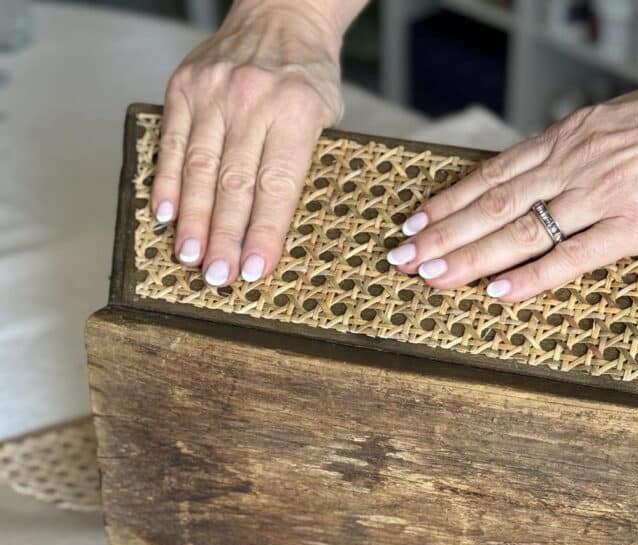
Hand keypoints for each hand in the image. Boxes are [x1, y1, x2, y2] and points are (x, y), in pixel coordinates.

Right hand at [151, 0, 355, 286]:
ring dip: (193, 219)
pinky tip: (163, 215)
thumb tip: (275, 231)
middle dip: (225, 237)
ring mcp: (214, 91)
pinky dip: (166, 182)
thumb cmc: (307, 78)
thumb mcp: (326, 117)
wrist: (280, 14)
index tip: (254, 270)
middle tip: (218, 277)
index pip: (277, 185)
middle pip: (234, 183)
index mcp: (297, 110)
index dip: (264, 232)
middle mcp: (253, 99)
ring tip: (189, 257)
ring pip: (199, 167)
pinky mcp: (184, 85)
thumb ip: (302, 165)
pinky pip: (171, 142)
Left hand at [386, 61, 637, 301]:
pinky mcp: (633, 228)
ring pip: (520, 230)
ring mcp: (601, 196)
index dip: (448, 202)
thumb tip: (529, 176)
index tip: (413, 224)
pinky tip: (498, 294)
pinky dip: (531, 277)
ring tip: (431, 279)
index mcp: (568, 139)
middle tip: (401, 260)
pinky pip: (571, 257)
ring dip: (470, 258)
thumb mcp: (611, 124)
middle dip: (441, 236)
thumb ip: (568, 153)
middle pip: (492, 205)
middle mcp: (574, 164)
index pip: (492, 174)